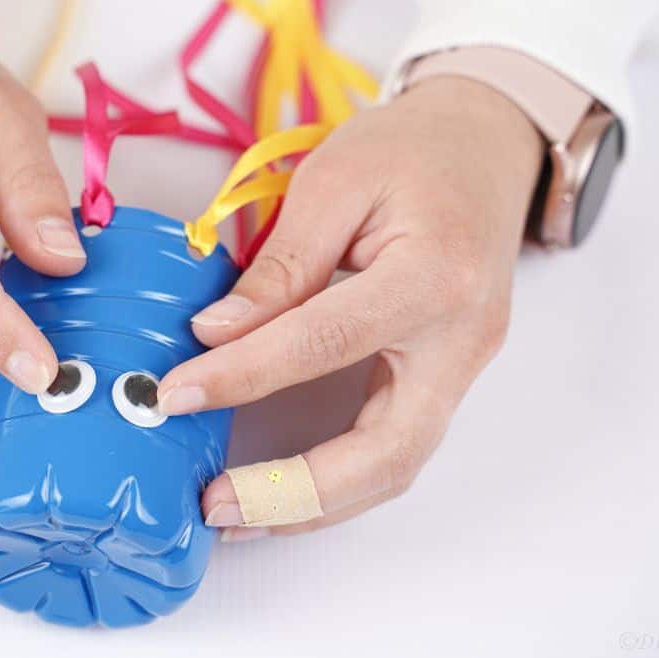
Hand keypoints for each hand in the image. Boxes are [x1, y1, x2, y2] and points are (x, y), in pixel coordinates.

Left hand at [157, 77, 544, 539]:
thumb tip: (215, 334)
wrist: (484, 145)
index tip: (174, 394)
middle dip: (294, 492)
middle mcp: (463, 339)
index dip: (244, 374)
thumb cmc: (412, 149)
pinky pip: (394, 447)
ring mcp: (463, 366)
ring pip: (396, 467)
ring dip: (314, 502)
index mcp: (434, 275)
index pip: (325, 342)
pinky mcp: (448, 377)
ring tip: (237, 512)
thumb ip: (280, 264)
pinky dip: (336, 478)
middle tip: (216, 506)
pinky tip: (279, 485)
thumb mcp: (335, 180)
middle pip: (387, 451)